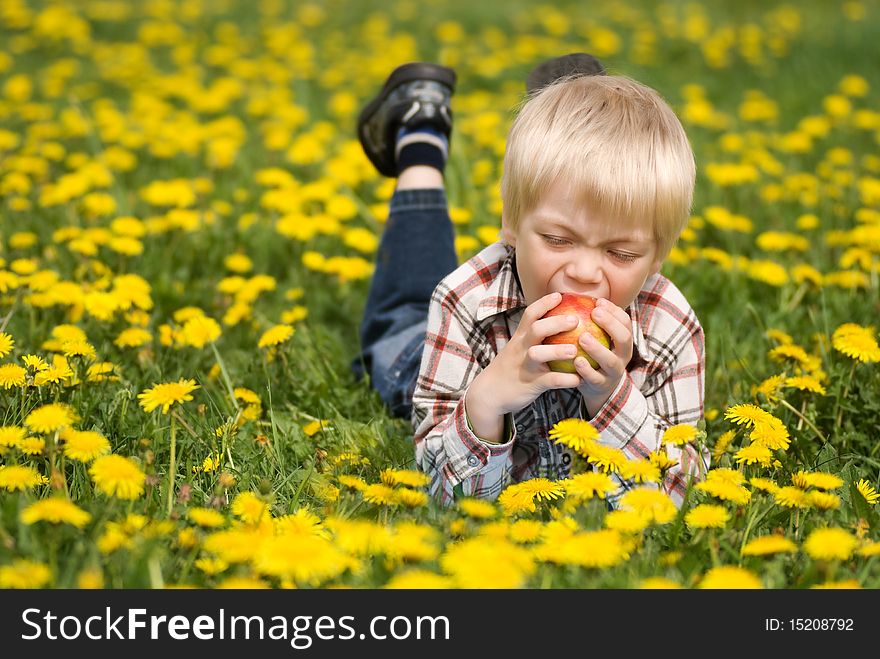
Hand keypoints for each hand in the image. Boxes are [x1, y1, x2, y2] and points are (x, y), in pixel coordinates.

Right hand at [465, 292, 582, 440]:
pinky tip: (579, 379)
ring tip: (574, 351)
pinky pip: (550, 381)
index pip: (530, 314)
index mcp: (520, 337)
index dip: (545, 303)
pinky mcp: (531, 384)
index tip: (560, 295)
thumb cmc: (510, 368)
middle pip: (536, 329)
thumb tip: (557, 323)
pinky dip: (565, 380)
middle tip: (576, 319)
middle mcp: (521, 348)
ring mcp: (525, 366)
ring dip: (558, 351)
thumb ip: (533, 336)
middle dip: (556, 322)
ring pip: (539, 354)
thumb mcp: (517, 347)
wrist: (488, 393)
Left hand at [574, 298, 633, 414]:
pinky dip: (586, 370)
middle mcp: (622, 356)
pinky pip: (595, 378)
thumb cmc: (594, 355)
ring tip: (582, 338)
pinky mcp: (601, 386)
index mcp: (623, 341)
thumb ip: (592, 321)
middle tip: (595, 313)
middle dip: (611, 325)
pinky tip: (576, 361)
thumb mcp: (599, 338)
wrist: (597, 387)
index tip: (599, 302)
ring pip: (610, 361)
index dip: (615, 311)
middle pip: (624, 339)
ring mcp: (614, 372)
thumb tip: (575, 295)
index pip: (626, 323)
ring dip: (597, 348)